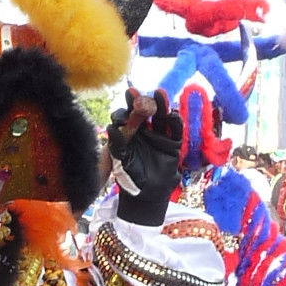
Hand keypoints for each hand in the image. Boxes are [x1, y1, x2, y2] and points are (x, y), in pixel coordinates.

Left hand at [106, 92, 180, 226]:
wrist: (149, 193)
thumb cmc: (131, 176)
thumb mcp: (121, 161)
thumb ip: (116, 145)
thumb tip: (110, 128)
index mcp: (131, 132)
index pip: (128, 116)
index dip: (126, 108)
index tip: (123, 101)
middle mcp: (146, 130)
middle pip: (145, 112)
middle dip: (142, 101)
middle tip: (136, 92)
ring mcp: (160, 135)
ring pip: (161, 117)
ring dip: (161, 104)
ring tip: (159, 94)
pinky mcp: (173, 143)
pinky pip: (175, 130)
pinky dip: (175, 121)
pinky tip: (171, 114)